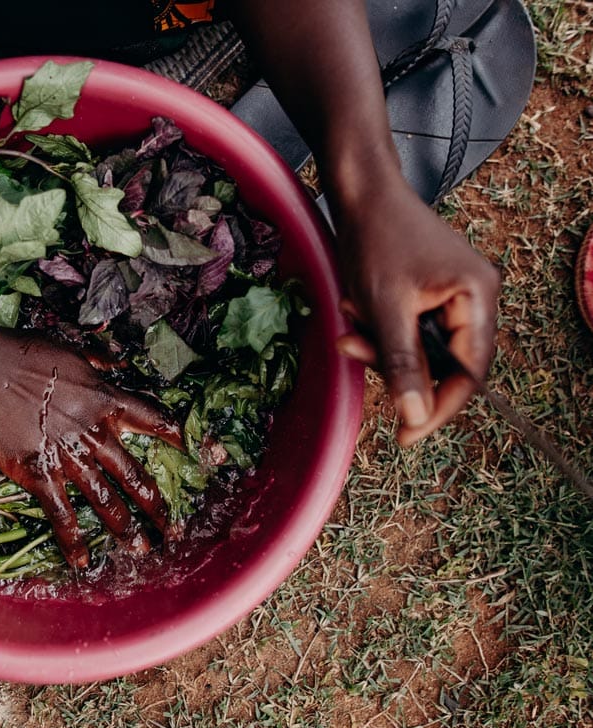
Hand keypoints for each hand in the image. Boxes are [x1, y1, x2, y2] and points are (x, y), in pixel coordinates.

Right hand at [0, 332, 182, 567]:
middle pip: (134, 474)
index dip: (181, 436)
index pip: (154, 420)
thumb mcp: (71, 351)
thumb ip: (99, 361)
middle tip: (171, 527)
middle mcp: (95, 434)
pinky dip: (72, 539)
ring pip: (105, 499)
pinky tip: (82, 560)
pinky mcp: (40, 474)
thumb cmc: (23, 354)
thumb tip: (118, 362)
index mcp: (106, 401)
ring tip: (140, 547)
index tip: (202, 454)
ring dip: (124, 526)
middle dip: (155, 504)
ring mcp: (69, 457)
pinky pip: (61, 513)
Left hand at [333, 179, 499, 445]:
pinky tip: (353, 306)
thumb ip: (402, 363)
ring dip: (379, 344)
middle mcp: (474, 297)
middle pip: (442, 363)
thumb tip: (415, 417)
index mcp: (478, 297)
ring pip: (418, 348)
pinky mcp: (428, 292)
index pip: (470, 372)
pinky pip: (406, 329)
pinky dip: (378, 328)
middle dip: (393, 363)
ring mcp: (452, 294)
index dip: (439, 407)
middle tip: (352, 347)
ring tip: (349, 316)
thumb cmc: (375, 240)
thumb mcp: (384, 308)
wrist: (359, 193)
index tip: (405, 436)